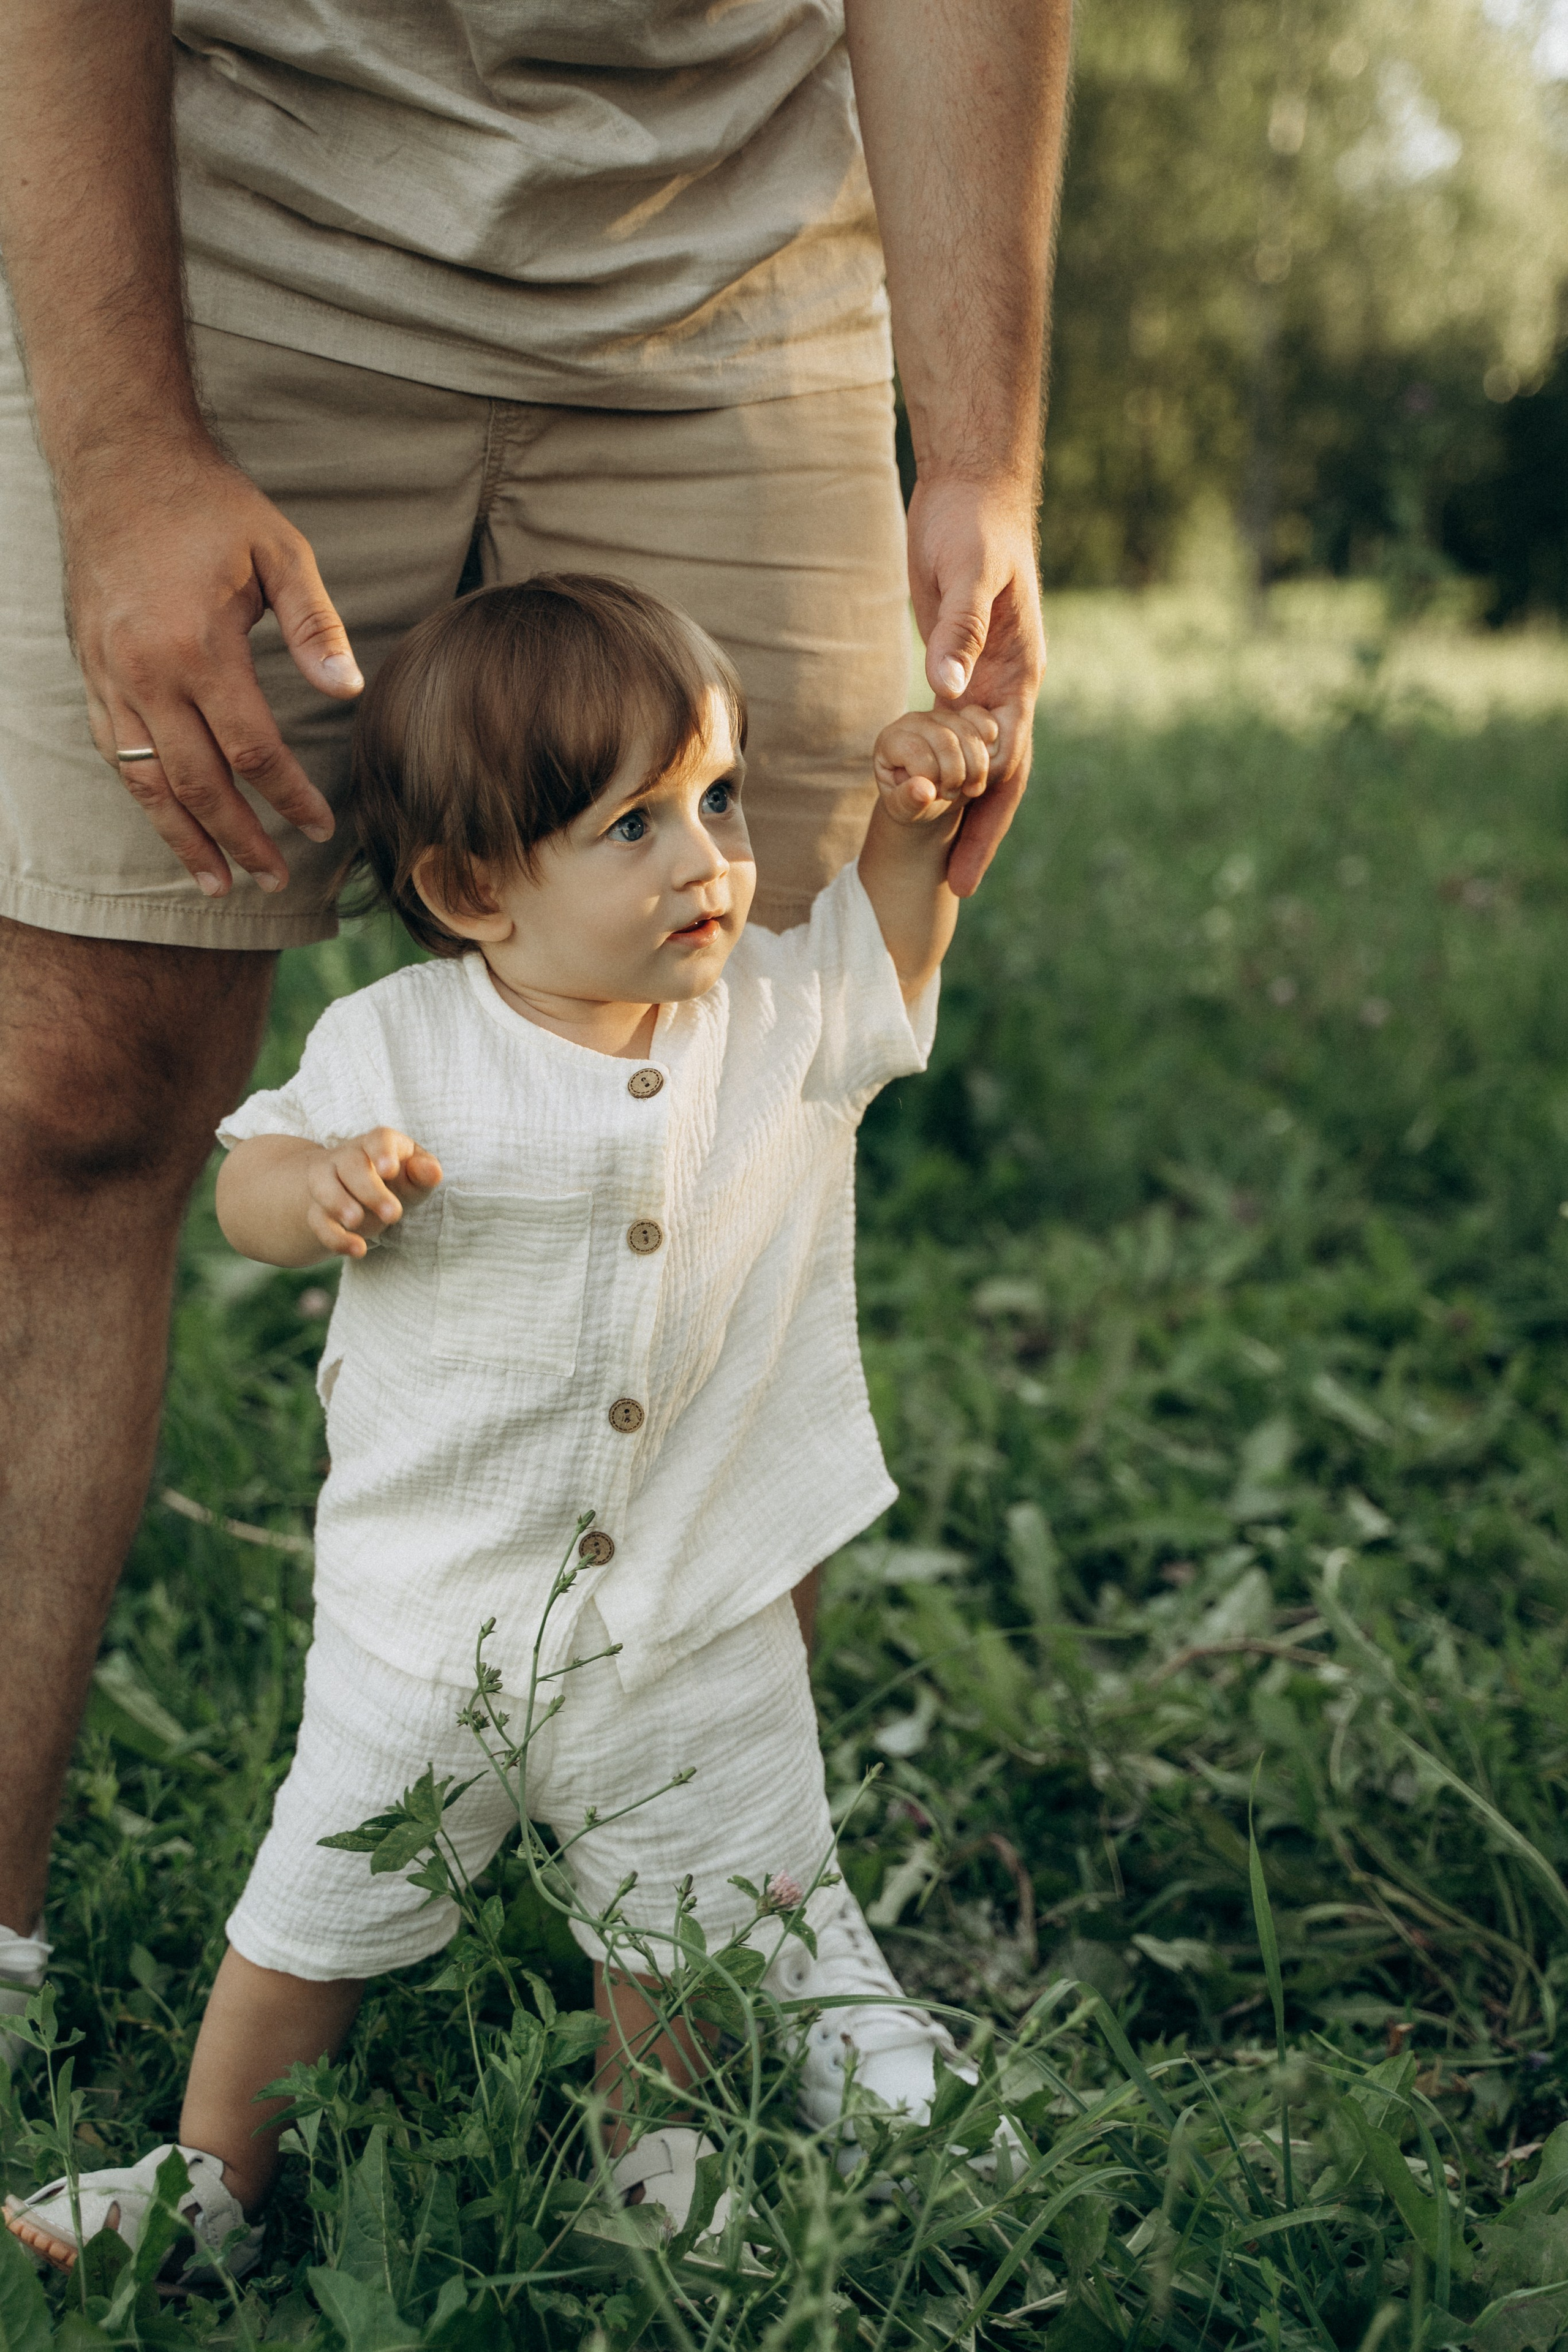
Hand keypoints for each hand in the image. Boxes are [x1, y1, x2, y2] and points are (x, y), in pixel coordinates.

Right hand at [60, 436, 362, 897]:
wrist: (118, 462)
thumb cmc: (210, 505)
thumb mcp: (281, 552)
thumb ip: (315, 628)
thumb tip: (350, 692)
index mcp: (199, 646)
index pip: (253, 750)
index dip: (290, 797)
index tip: (322, 827)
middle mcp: (147, 672)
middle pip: (199, 784)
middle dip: (241, 840)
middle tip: (275, 879)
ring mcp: (110, 675)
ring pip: (146, 782)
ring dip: (184, 839)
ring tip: (218, 883)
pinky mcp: (90, 671)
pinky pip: (114, 751)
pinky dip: (143, 796)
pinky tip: (171, 824)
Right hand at [303, 1129, 442, 1259]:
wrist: (356, 1193)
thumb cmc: (395, 1181)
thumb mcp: (414, 1177)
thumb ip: (424, 1173)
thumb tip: (432, 1172)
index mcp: (377, 1145)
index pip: (378, 1139)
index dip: (383, 1152)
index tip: (390, 1170)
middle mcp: (347, 1157)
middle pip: (350, 1164)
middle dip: (369, 1189)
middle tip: (393, 1215)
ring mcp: (327, 1181)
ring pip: (323, 1186)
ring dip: (338, 1204)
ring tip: (357, 1221)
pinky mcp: (317, 1209)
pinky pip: (318, 1220)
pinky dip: (335, 1237)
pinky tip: (357, 1250)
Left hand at [873, 706, 996, 826]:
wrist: (928, 794)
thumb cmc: (910, 801)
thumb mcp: (902, 809)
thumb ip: (908, 800)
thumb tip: (925, 791)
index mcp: (891, 740)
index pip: (915, 751)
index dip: (930, 776)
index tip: (933, 795)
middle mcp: (914, 721)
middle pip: (945, 741)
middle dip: (955, 775)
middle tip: (951, 795)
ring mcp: (940, 715)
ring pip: (968, 733)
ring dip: (976, 768)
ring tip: (968, 788)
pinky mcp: (963, 717)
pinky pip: (983, 721)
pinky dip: (990, 745)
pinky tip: (985, 766)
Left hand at [905, 476, 1046, 895]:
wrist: (972, 490)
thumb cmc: (974, 527)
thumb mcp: (968, 576)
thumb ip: (960, 631)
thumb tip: (948, 690)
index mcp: (1019, 676)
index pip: (1007, 765)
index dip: (988, 820)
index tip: (966, 868)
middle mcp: (1007, 689)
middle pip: (1001, 779)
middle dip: (981, 834)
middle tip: (958, 888)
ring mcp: (984, 681)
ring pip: (978, 761)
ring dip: (964, 808)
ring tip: (945, 860)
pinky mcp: (960, 668)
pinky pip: (953, 733)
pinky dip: (943, 768)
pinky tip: (925, 796)